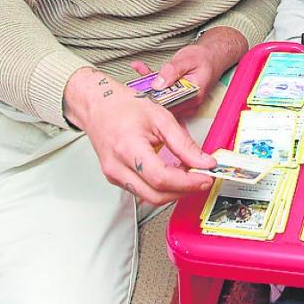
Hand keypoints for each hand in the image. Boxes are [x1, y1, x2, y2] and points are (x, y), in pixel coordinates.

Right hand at [62, 67, 215, 204]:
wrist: (97, 105)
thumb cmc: (122, 106)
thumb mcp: (160, 117)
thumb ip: (184, 143)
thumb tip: (204, 161)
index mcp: (128, 148)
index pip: (161, 178)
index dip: (187, 183)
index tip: (205, 178)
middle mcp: (117, 167)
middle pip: (156, 196)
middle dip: (183, 192)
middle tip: (202, 180)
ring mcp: (114, 175)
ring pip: (149, 198)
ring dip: (173, 191)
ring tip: (189, 175)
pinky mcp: (115, 178)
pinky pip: (142, 191)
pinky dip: (161, 187)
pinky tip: (172, 174)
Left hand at [131, 26, 247, 101]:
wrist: (212, 56)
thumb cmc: (203, 57)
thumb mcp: (187, 60)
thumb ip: (172, 71)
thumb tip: (157, 84)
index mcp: (193, 95)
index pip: (169, 104)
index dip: (153, 99)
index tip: (140, 91)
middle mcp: (188, 102)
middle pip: (163, 102)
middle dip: (147, 91)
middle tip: (134, 82)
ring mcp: (183, 100)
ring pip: (160, 96)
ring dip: (148, 83)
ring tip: (139, 68)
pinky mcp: (177, 95)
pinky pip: (162, 91)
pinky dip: (151, 80)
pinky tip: (142, 69)